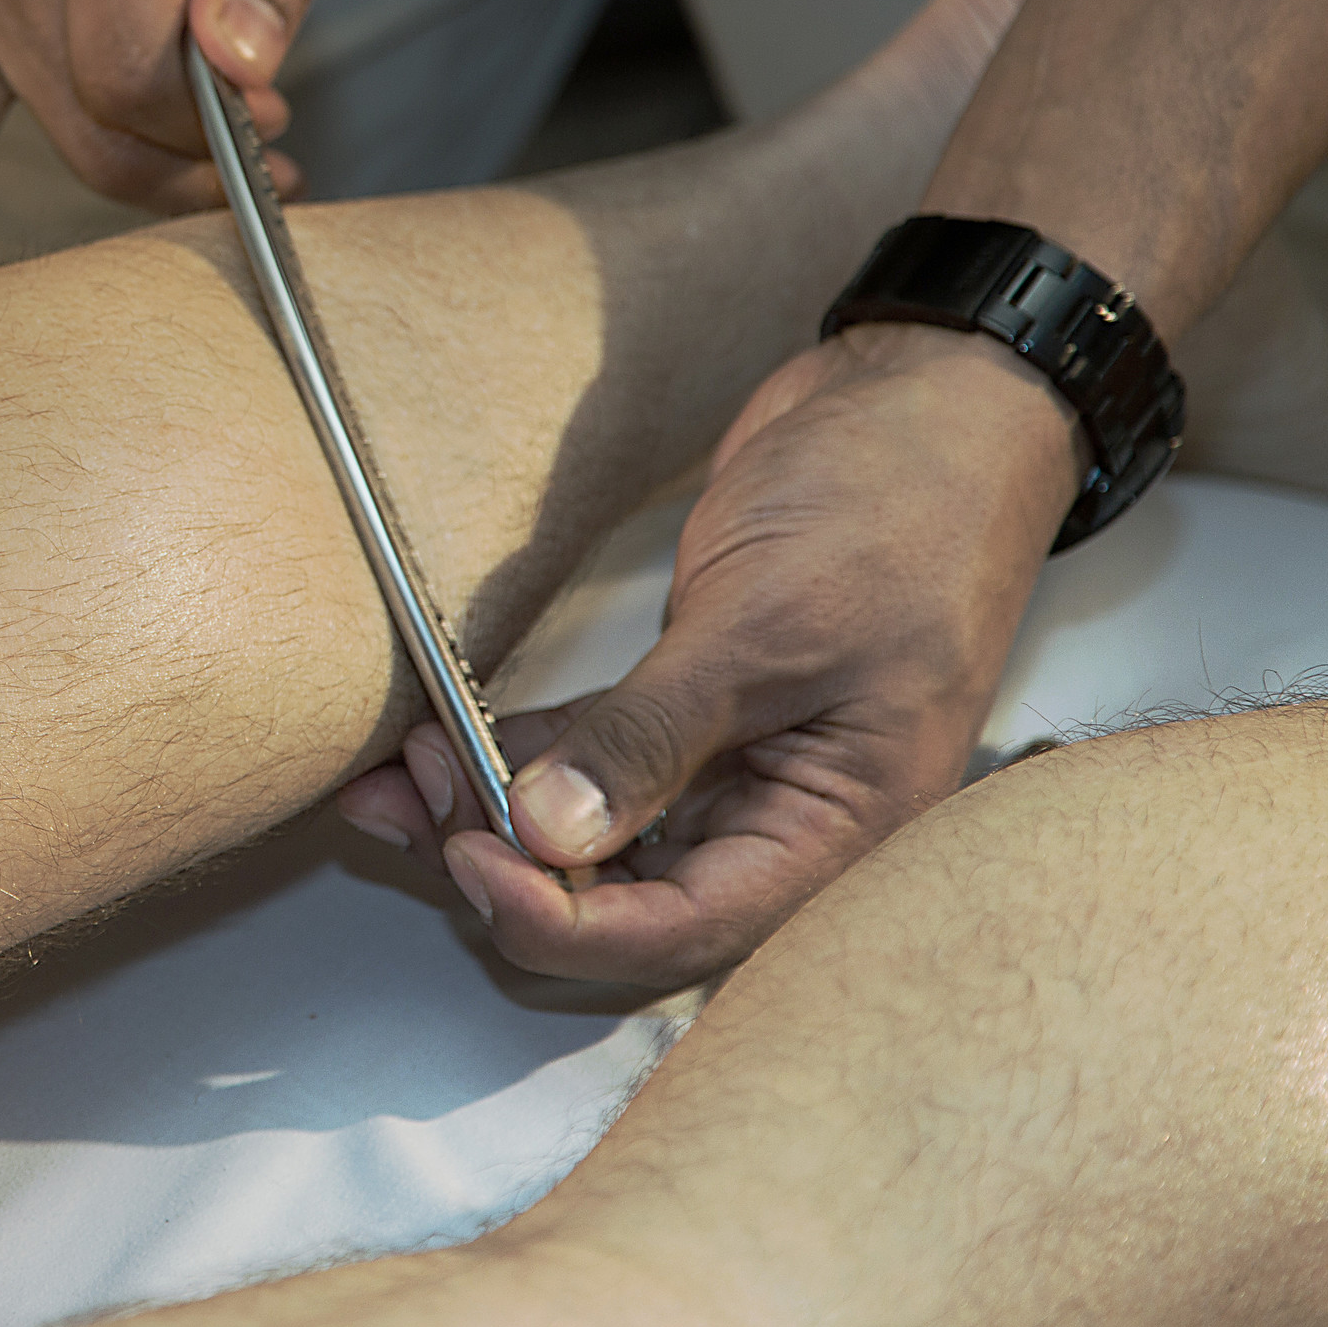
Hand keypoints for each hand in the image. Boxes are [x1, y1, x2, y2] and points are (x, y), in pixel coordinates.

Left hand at [340, 322, 1088, 986]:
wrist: (928, 396)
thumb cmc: (902, 504)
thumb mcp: (767, 624)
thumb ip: (653, 734)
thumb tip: (549, 833)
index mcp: (838, 829)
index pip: (682, 930)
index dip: (563, 920)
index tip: (470, 858)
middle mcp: (783, 816)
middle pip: (624, 902)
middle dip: (509, 870)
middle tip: (413, 809)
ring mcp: (732, 762)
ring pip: (592, 837)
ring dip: (491, 817)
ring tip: (399, 776)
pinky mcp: (687, 703)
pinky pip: (589, 762)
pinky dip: (514, 756)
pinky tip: (441, 740)